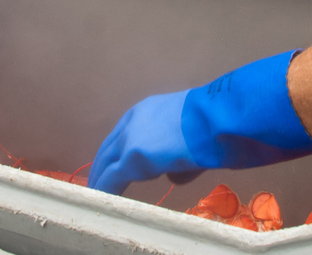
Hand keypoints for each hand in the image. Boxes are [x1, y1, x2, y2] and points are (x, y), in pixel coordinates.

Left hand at [88, 50, 311, 195]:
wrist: (214, 120)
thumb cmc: (210, 125)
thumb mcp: (190, 138)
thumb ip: (178, 157)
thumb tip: (173, 176)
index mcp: (146, 111)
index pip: (123, 134)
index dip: (117, 152)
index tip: (112, 164)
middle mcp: (133, 121)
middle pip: (109, 147)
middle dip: (102, 165)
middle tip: (98, 181)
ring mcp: (130, 139)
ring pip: (106, 162)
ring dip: (101, 178)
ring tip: (97, 193)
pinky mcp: (132, 158)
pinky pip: (112, 178)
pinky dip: (105, 190)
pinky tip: (101, 200)